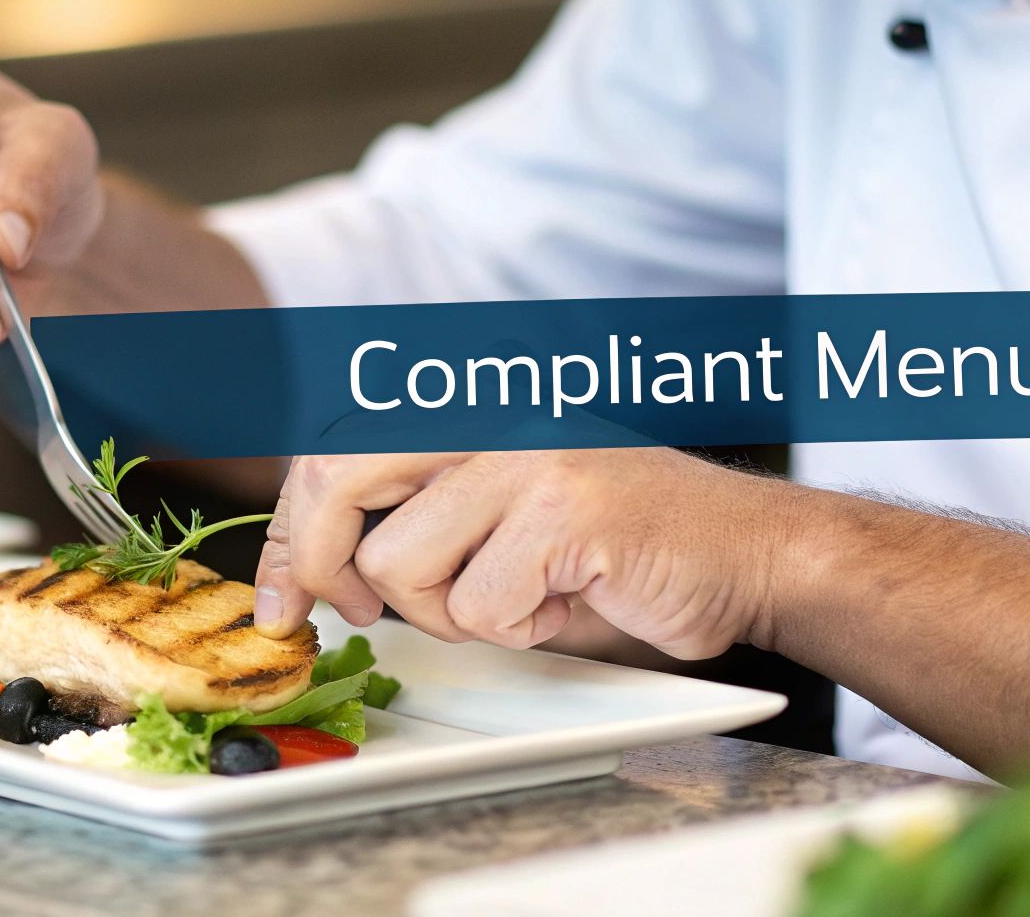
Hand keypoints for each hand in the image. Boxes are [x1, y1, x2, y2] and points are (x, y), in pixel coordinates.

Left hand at [252, 448, 802, 658]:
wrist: (751, 553)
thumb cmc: (619, 547)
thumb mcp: (497, 512)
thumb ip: (411, 513)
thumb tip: (306, 563)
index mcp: (464, 400)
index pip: (332, 448)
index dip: (288, 530)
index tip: (278, 597)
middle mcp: (489, 409)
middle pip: (337, 477)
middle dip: (316, 562)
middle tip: (342, 615)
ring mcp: (526, 452)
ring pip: (402, 563)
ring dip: (450, 612)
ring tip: (520, 596)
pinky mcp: (562, 507)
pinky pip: (480, 605)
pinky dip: (517, 630)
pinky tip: (567, 602)